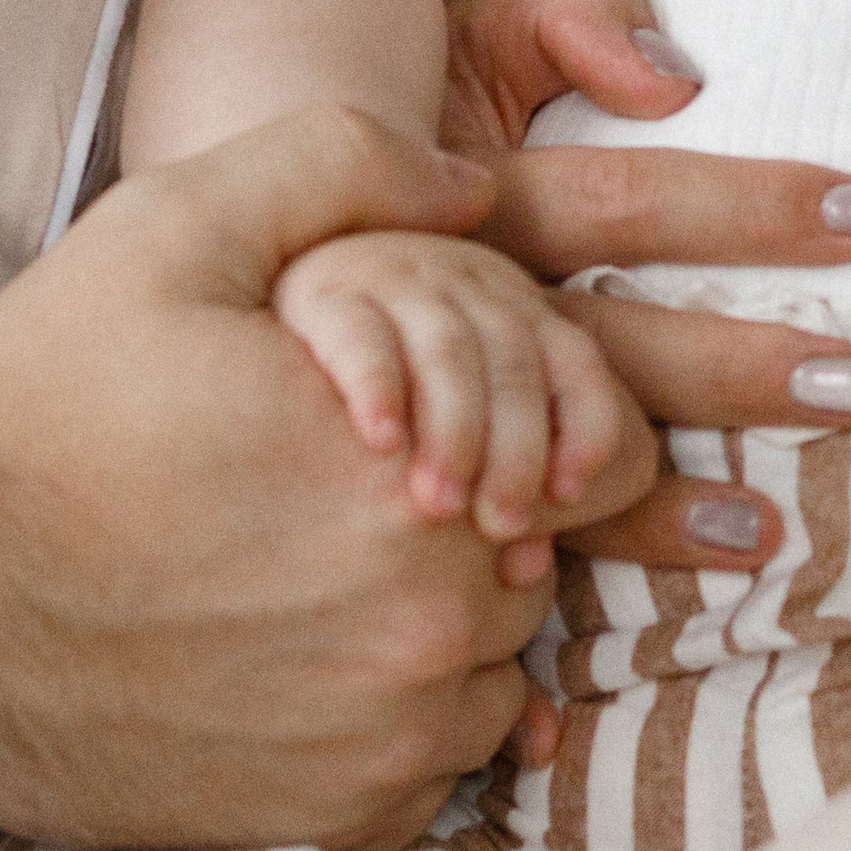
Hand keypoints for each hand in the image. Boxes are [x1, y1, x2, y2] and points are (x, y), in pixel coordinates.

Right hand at [0, 110, 665, 850]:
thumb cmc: (41, 416)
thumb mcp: (173, 229)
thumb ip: (342, 165)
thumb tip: (472, 181)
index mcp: (411, 474)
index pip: (557, 447)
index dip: (494, 424)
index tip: (399, 424)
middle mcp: (420, 620)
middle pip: (531, 560)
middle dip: (469, 522)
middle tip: (348, 496)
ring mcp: (380, 736)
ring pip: (495, 673)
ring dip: (443, 629)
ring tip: (326, 578)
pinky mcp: (328, 817)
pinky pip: (435, 778)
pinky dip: (401, 730)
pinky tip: (313, 666)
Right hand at [274, 226, 628, 539]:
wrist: (263, 318)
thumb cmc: (379, 398)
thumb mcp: (463, 418)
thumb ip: (500, 480)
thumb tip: (523, 569)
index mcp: (511, 309)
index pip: (577, 363)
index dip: (588, 427)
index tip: (568, 496)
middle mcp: (465, 285)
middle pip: (516, 365)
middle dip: (517, 452)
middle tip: (501, 527)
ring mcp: (396, 281)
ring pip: (450, 351)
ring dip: (455, 430)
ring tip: (441, 506)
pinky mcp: (322, 294)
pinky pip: (363, 336)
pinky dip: (380, 387)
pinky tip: (380, 441)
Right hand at [441, 0, 850, 572]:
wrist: (234, 233)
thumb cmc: (390, 124)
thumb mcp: (469, 37)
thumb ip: (571, 16)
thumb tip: (676, 79)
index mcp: (482, 201)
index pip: (635, 199)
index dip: (752, 205)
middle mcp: (454, 309)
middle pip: (613, 349)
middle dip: (738, 371)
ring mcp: (417, 404)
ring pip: (547, 464)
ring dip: (656, 507)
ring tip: (769, 533)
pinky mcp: (384, 485)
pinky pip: (475, 546)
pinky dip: (535, 598)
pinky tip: (597, 627)